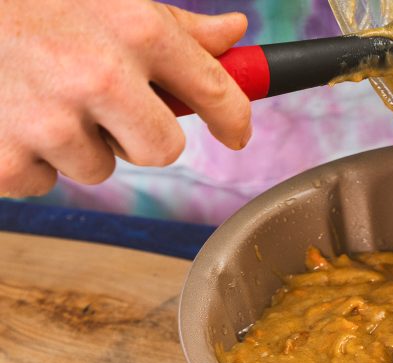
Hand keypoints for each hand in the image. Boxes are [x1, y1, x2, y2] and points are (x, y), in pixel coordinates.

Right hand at [0, 0, 251, 196]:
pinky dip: (26, 158)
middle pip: (163, 152)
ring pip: (99, 169)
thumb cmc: (28, 1)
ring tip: (36, 94)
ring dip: (75, 144)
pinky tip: (5, 115)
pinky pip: (43, 182)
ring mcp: (51, 119)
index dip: (235, 120)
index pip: (218, 93)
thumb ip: (175, 26)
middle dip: (140, 136)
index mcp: (136, 30)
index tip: (237, 134)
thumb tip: (235, 36)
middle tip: (102, 106)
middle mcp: (101, 75)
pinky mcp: (5, 155)